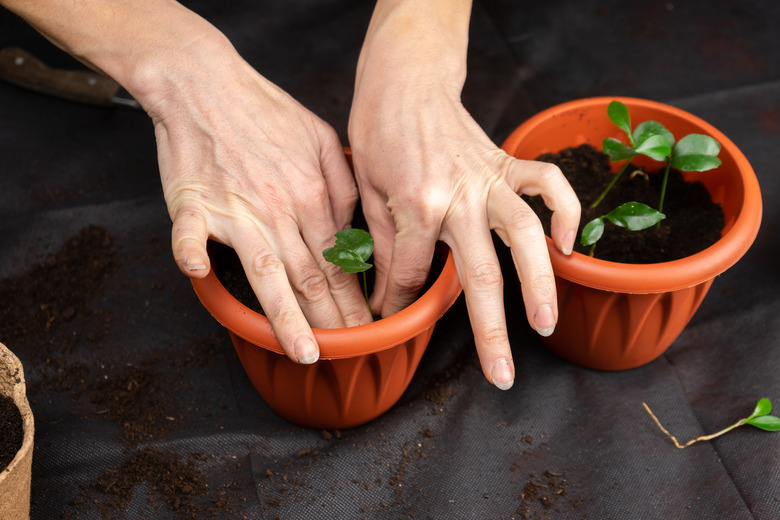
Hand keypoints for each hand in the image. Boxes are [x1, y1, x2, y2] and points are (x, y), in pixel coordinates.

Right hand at [145, 36, 373, 363]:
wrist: (208, 82)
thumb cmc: (264, 111)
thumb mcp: (323, 139)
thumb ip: (344, 185)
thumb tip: (352, 230)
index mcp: (313, 197)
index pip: (340, 262)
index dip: (356, 301)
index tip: (368, 329)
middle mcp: (281, 210)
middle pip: (312, 277)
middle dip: (334, 323)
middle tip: (351, 356)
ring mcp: (238, 209)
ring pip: (268, 270)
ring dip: (286, 316)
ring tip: (303, 351)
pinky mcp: (195, 202)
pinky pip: (191, 232)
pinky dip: (193, 250)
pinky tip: (198, 273)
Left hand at [348, 0, 579, 388]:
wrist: (403, 82)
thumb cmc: (378, 135)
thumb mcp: (366, 194)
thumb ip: (383, 246)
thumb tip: (389, 294)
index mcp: (416, 206)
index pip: (411, 275)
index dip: (399, 303)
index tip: (394, 320)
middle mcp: (459, 197)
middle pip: (480, 276)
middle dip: (491, 332)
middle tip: (502, 375)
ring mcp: (489, 179)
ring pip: (526, 237)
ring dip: (541, 283)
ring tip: (547, 324)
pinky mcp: (508, 162)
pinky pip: (549, 185)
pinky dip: (566, 214)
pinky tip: (567, 247)